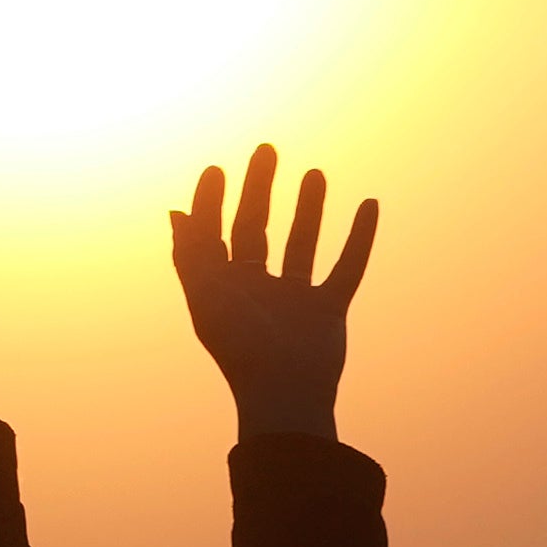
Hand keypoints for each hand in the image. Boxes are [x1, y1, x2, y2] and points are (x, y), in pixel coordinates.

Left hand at [169, 146, 375, 441]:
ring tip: (315, 172)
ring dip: (308, 208)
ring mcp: (294, 300)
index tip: (218, 168)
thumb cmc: (241, 349)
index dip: (211, 201)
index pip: (214, 233)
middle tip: (266, 150)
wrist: (286, 397)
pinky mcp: (328, 311)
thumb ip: (192, 253)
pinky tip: (370, 204)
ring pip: (301, 243)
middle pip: (256, 228)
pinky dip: (360, 237)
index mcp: (221, 288)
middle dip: (259, 190)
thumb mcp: (209, 296)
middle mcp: (256, 290)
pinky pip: (347, 266)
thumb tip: (176, 212)